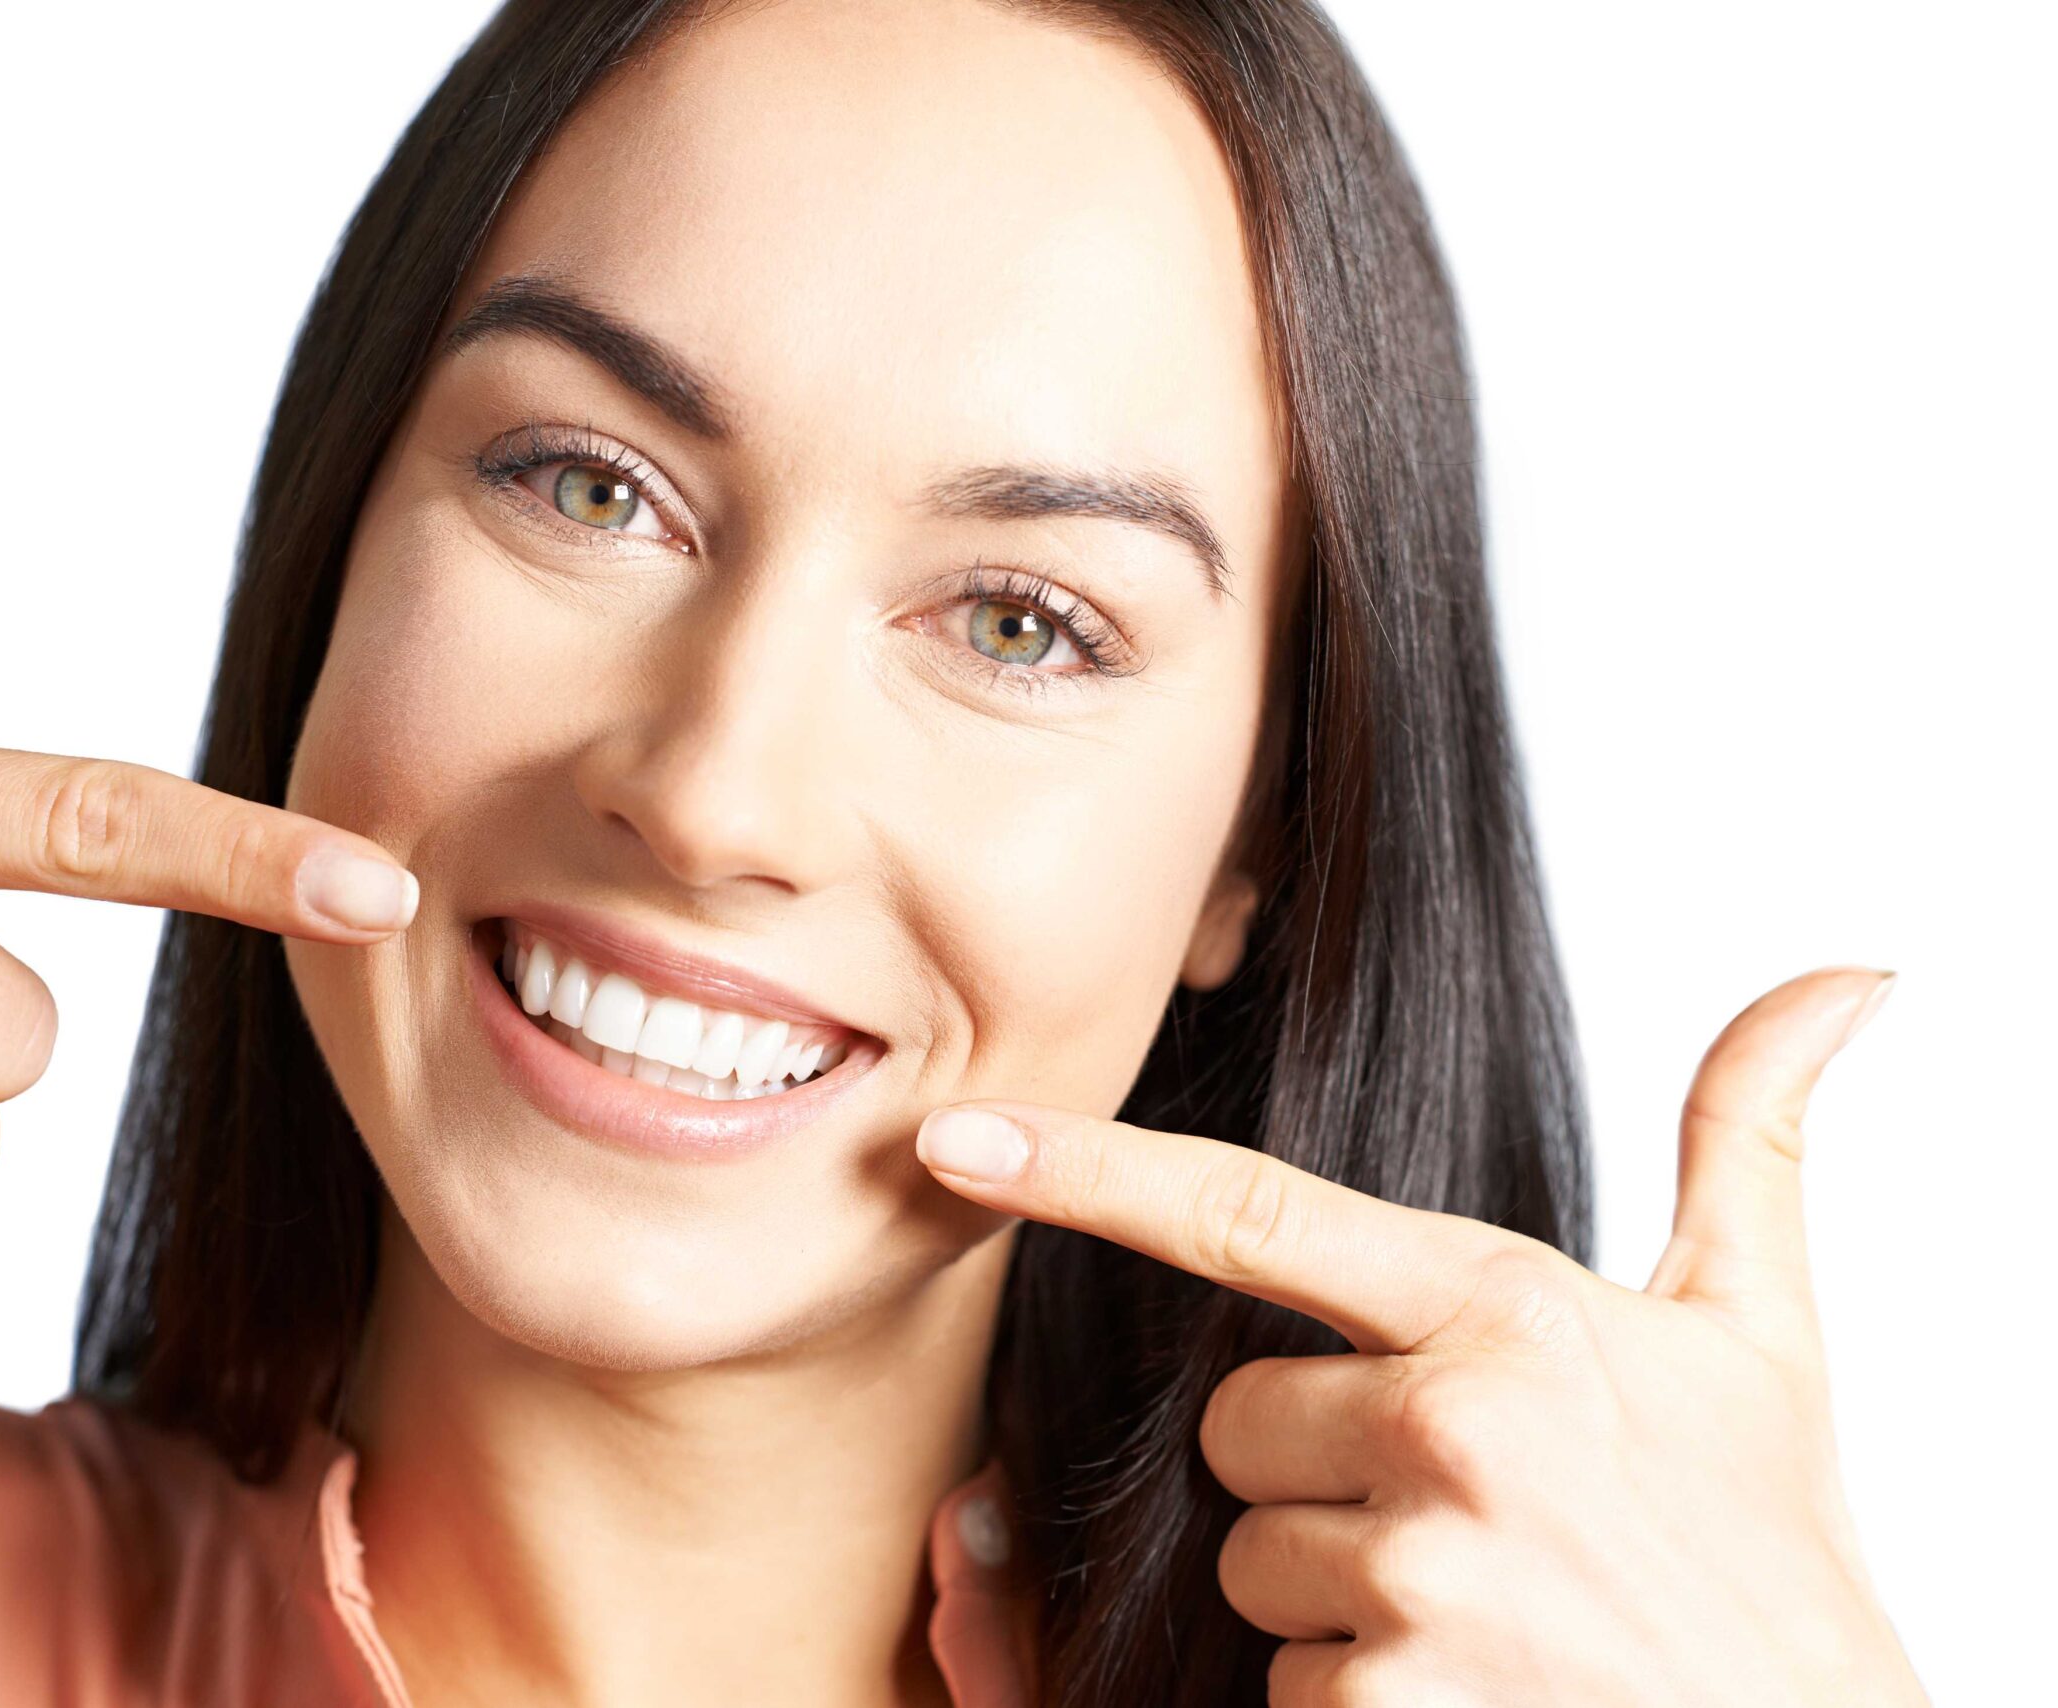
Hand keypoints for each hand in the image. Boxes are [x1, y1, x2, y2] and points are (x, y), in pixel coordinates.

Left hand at [915, 967, 1929, 1705]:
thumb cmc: (1773, 1557)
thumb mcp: (1763, 1340)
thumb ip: (1748, 1144)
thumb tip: (1842, 975)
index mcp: (1508, 1316)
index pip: (1251, 1214)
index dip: (1085, 1171)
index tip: (956, 1140)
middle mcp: (1453, 1434)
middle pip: (1237, 1428)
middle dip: (1313, 1472)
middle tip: (1466, 1516)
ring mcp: (1418, 1581)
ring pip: (1256, 1562)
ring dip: (1340, 1594)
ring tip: (1485, 1614)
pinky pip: (1284, 1688)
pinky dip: (1357, 1700)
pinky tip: (1472, 1696)